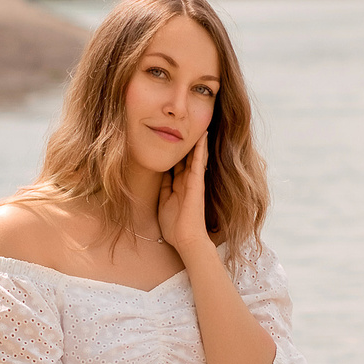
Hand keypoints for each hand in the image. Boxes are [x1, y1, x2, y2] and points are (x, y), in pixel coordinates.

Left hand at [158, 135, 213, 253]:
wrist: (186, 239)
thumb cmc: (174, 227)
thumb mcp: (163, 203)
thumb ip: (163, 188)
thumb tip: (160, 174)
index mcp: (178, 187)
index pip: (177, 165)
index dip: (175, 152)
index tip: (172, 138)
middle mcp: (187, 182)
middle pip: (186, 157)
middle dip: (185, 143)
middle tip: (185, 126)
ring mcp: (194, 181)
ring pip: (194, 156)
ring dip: (196, 141)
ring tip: (198, 124)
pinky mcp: (198, 183)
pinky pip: (199, 162)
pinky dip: (201, 149)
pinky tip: (202, 136)